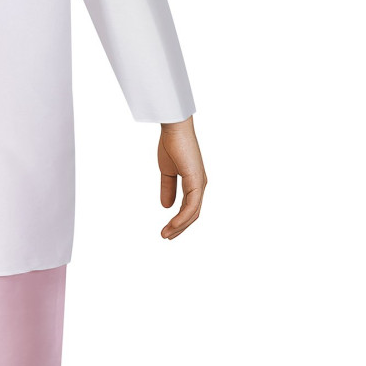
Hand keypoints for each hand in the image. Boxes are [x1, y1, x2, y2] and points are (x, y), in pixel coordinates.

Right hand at [158, 116, 206, 238]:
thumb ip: (167, 188)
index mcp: (194, 182)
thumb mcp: (166, 172)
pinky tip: (173, 224)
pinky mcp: (196, 180)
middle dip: (179, 228)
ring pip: (193, 213)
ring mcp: (199, 183)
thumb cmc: (171, 145)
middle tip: (166, 236)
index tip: (167, 230)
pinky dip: (182, 217)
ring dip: (180, 226)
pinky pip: (192, 205)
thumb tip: (166, 206)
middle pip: (193, 214)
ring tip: (166, 234)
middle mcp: (200, 185)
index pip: (189, 208)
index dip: (179, 221)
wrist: (174, 129)